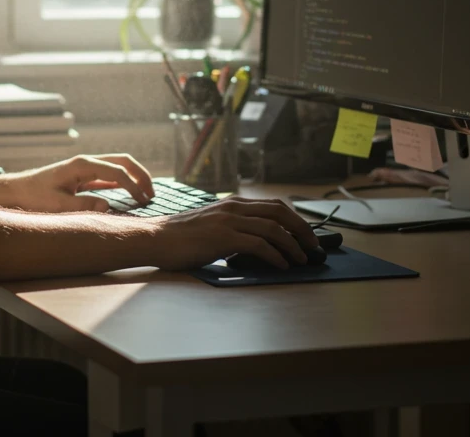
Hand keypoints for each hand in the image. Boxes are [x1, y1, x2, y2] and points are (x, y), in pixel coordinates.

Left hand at [0, 154, 155, 212]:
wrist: (14, 191)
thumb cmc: (33, 197)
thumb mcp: (57, 205)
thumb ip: (83, 205)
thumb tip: (108, 206)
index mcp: (81, 165)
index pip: (116, 172)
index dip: (132, 186)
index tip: (143, 201)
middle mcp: (86, 162)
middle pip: (122, 161)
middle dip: (140, 174)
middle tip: (152, 194)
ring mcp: (85, 168)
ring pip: (118, 165)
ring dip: (134, 176)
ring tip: (147, 194)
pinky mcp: (83, 176)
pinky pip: (109, 175)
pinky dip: (123, 181)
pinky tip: (130, 193)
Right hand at [149, 197, 320, 270]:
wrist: (155, 239)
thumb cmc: (180, 238)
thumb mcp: (210, 225)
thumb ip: (232, 228)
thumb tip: (257, 244)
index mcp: (232, 204)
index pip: (273, 205)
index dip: (294, 218)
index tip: (306, 234)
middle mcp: (234, 208)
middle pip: (280, 211)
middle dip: (302, 229)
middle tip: (314, 246)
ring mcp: (229, 221)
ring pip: (273, 227)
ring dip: (293, 244)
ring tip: (302, 258)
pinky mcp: (223, 238)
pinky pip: (259, 244)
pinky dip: (276, 255)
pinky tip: (282, 265)